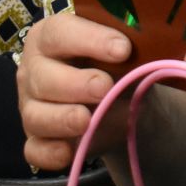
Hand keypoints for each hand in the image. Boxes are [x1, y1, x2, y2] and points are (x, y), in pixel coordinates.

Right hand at [18, 13, 132, 170]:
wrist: (124, 101)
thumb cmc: (118, 65)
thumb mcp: (127, 52)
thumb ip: (130, 46)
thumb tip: (153, 44)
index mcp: (52, 37)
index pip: (60, 32)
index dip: (89, 40)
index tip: (123, 49)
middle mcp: (35, 70)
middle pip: (43, 77)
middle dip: (74, 83)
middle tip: (104, 87)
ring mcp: (31, 106)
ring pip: (36, 115)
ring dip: (61, 119)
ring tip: (87, 120)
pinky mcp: (38, 139)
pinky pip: (35, 150)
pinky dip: (50, 153)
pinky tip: (69, 152)